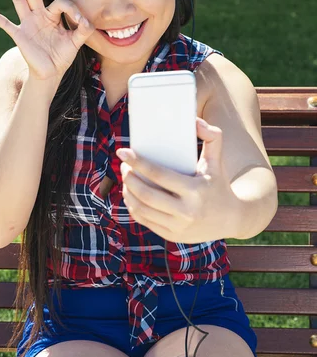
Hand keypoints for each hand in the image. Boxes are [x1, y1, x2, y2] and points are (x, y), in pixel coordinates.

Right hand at [0, 0, 95, 80]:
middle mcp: (38, 16)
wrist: (51, 73)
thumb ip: (84, 30)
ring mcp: (27, 24)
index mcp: (52, 16)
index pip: (59, 2)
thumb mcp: (76, 42)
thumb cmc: (62, 56)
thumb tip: (87, 21)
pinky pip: (5, 24)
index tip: (80, 21)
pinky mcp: (20, 35)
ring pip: (19, 0)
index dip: (71, 9)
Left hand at [116, 117, 237, 243]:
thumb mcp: (217, 160)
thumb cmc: (219, 184)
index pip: (159, 174)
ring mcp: (178, 226)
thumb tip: (194, 121)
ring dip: (127, 192)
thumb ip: (212, 136)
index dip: (137, 162)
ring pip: (141, 208)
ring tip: (126, 178)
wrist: (232, 219)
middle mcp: (186, 211)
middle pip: (146, 193)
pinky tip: (130, 195)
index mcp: (196, 190)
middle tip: (124, 165)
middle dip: (128, 177)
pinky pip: (145, 220)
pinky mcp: (172, 236)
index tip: (123, 151)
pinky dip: (133, 207)